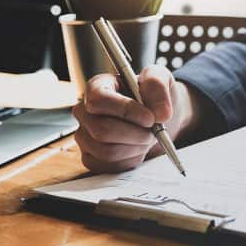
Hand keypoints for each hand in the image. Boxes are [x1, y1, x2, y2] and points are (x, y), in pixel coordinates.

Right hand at [73, 65, 199, 172]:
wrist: (156, 117)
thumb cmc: (152, 96)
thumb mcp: (160, 78)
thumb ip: (157, 86)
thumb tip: (160, 113)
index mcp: (97, 87)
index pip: (99, 100)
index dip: (125, 110)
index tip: (150, 118)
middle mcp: (85, 112)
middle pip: (102, 130)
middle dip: (135, 134)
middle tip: (154, 132)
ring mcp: (85, 137)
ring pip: (107, 151)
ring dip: (135, 147)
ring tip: (148, 138)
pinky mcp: (91, 158)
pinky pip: (109, 167)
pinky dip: (131, 160)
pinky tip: (138, 148)